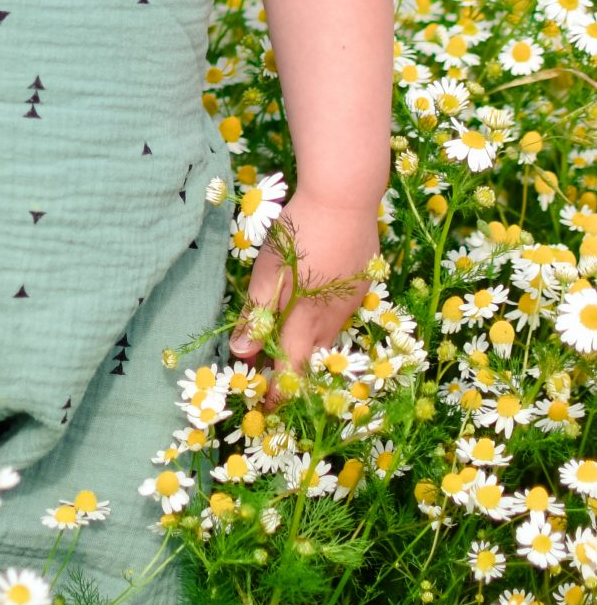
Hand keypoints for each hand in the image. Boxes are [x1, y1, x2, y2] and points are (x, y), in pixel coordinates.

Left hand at [228, 189, 380, 406]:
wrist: (345, 195)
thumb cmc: (300, 231)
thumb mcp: (268, 271)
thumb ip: (257, 314)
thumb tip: (242, 353)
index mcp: (307, 320)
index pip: (291, 372)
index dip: (276, 394)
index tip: (262, 408)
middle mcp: (334, 319)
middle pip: (311, 359)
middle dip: (289, 375)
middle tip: (267, 381)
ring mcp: (352, 302)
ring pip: (327, 337)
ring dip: (305, 347)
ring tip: (284, 345)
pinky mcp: (361, 283)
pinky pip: (340, 314)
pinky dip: (321, 322)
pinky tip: (310, 305)